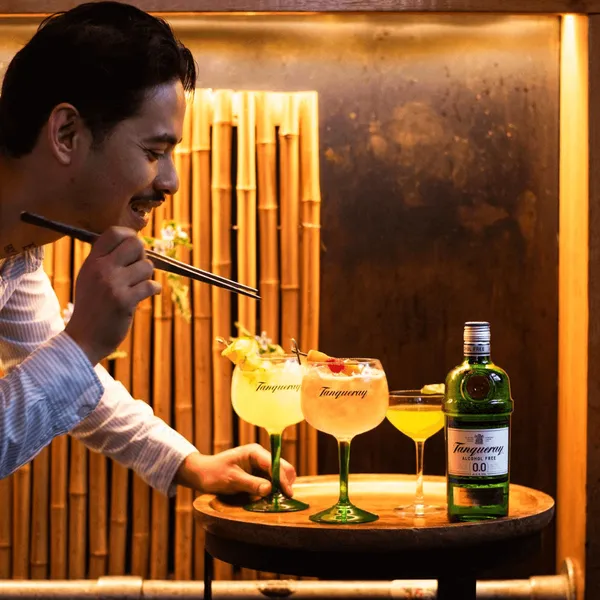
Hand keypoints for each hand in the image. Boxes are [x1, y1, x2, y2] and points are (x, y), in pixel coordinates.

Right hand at [65, 226, 160, 364]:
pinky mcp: (125, 301)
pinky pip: (150, 285)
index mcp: (92, 261)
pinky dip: (154, 289)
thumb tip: (133, 242)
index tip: (133, 249)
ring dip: (147, 276)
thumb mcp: (89, 277)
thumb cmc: (91, 307)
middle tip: (137, 270)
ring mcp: (113, 285)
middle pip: (135, 244)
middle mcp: (101, 269)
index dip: (130, 236)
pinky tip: (149, 293)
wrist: (83, 339)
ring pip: (147, 266)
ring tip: (139, 286)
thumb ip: (105, 260)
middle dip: (142, 255)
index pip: (114, 233)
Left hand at [175, 445, 296, 497]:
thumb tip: (269, 490)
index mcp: (255, 452)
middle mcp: (260, 456)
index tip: (288, 494)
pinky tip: (271, 498)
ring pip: (278, 474)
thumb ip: (251, 483)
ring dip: (280, 486)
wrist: (202, 473)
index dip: (283, 479)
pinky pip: (271, 480)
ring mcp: (259, 464)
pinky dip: (274, 489)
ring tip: (278, 499)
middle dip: (285, 481)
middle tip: (285, 498)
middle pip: (282, 467)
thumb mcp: (232, 479)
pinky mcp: (257, 473)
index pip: (275, 464)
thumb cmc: (213, 473)